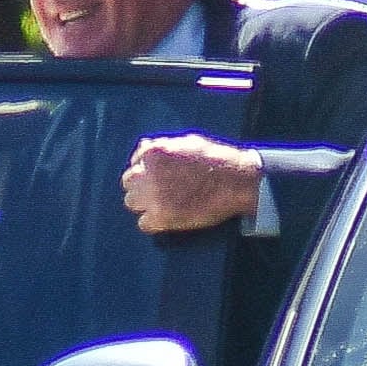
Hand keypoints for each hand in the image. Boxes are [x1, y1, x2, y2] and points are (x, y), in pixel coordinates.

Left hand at [121, 135, 262, 233]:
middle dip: (142, 186)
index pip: (135, 163)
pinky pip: (144, 223)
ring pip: (131, 202)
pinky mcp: (162, 217)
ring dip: (145, 204)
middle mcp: (149, 173)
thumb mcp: (187, 142)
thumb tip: (145, 146)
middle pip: (129, 183)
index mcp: (154, 152)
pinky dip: (154, 223)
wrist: (237, 181)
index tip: (157, 177)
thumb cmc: (217, 159)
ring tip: (165, 204)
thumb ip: (163, 146)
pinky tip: (169, 217)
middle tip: (160, 192)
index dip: (146, 170)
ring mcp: (154, 196)